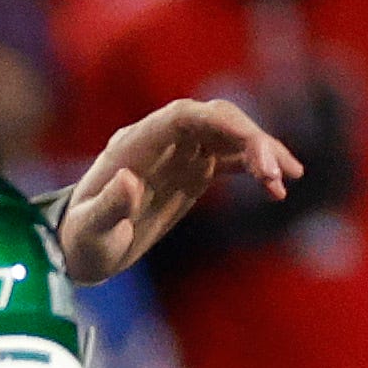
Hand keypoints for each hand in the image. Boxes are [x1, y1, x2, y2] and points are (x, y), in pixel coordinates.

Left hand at [57, 101, 301, 286]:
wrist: (81, 251)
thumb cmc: (81, 241)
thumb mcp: (90, 231)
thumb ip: (109, 206)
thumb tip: (130, 181)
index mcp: (135, 144)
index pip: (184, 116)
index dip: (219, 122)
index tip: (251, 144)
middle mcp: (162, 141)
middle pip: (215, 121)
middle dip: (249, 140)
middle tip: (276, 174)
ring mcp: (180, 154)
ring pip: (230, 137)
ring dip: (261, 154)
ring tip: (286, 182)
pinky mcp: (193, 173)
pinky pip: (231, 160)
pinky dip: (255, 170)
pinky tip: (279, 188)